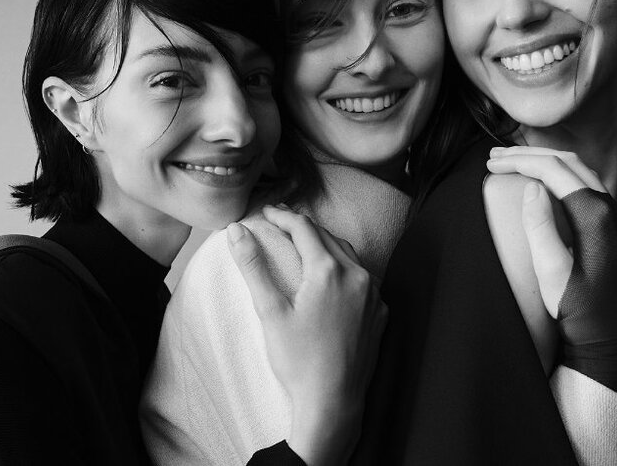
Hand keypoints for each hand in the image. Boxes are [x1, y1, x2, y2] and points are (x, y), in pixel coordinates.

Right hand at [227, 205, 386, 465]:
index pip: (304, 228)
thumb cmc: (298, 360)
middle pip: (327, 236)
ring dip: (325, 243)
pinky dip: (344, 267)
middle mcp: (357, 276)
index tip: (265, 213)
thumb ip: (253, 266)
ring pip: (348, 254)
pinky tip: (332, 276)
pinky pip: (363, 277)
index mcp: (329, 270)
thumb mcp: (270, 311)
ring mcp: (373, 295)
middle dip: (302, 226)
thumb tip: (237, 231)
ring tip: (304, 243)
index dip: (282, 216)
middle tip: (279, 223)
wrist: (333, 403)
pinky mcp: (380, 313)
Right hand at [487, 147, 616, 393]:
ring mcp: (613, 215)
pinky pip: (583, 182)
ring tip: (511, 162)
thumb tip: (531, 188)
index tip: (491, 165)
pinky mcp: (610, 225)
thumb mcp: (554, 273)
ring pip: (577, 169)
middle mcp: (610, 208)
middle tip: (495, 157)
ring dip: (543, 161)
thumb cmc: (581, 312)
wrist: (612, 339)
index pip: (554, 169)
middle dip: (528, 154)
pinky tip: (538, 180)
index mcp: (595, 215)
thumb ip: (542, 228)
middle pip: (567, 162)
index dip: (520, 161)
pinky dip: (556, 172)